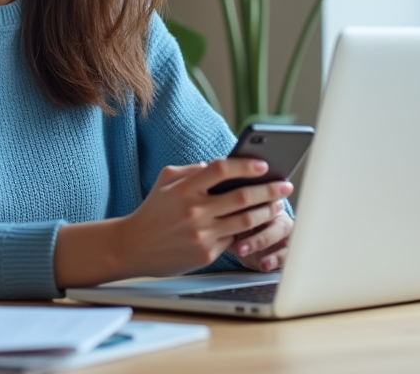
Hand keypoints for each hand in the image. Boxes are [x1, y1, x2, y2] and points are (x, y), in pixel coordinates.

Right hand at [115, 159, 293, 278]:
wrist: (133, 247)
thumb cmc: (153, 210)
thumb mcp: (165, 181)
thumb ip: (192, 170)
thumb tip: (223, 166)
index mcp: (184, 189)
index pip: (220, 170)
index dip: (244, 165)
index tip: (264, 164)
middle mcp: (194, 211)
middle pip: (242, 197)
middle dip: (269, 190)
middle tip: (286, 185)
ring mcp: (201, 235)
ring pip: (245, 220)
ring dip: (266, 211)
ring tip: (278, 205)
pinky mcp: (206, 254)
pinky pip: (234, 239)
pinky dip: (249, 231)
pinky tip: (259, 224)